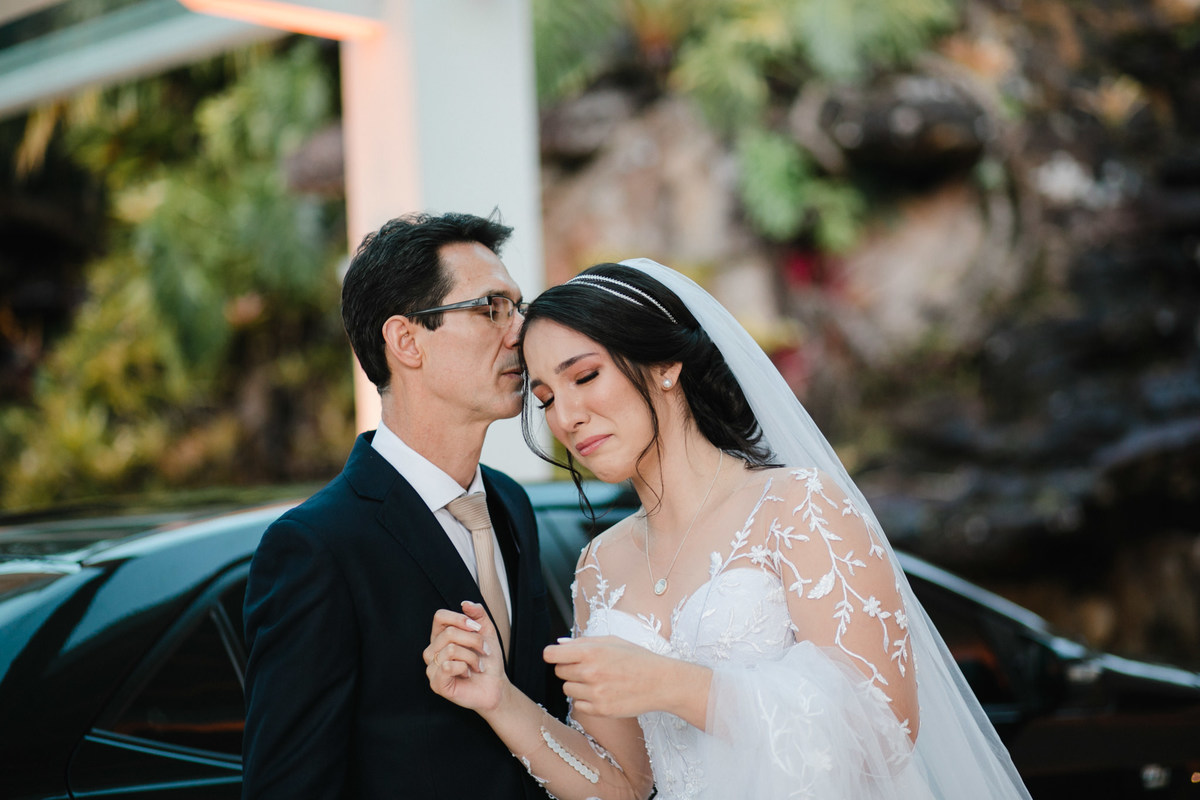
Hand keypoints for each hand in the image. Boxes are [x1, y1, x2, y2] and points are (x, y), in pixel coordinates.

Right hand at [424, 601, 507, 711]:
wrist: (495, 685)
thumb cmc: (488, 660)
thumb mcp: (486, 631)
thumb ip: (477, 613)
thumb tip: (464, 603)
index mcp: (440, 637)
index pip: (439, 616)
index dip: (459, 619)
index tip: (478, 628)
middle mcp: (432, 651)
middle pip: (448, 633)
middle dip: (474, 640)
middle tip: (485, 650)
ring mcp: (432, 668)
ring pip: (451, 650)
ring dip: (472, 657)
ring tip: (477, 665)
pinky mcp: (436, 684)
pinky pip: (448, 666)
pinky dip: (464, 668)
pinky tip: (468, 674)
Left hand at [544, 636, 709, 721]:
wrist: (661, 682)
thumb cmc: (637, 658)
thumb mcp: (612, 641)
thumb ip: (583, 642)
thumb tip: (559, 644)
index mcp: (591, 651)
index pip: (551, 655)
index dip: (554, 655)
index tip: (559, 657)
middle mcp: (590, 672)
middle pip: (559, 672)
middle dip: (570, 669)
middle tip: (589, 668)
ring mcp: (594, 693)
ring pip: (567, 690)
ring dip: (578, 685)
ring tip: (599, 681)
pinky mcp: (600, 710)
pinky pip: (578, 706)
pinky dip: (586, 701)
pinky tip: (604, 694)